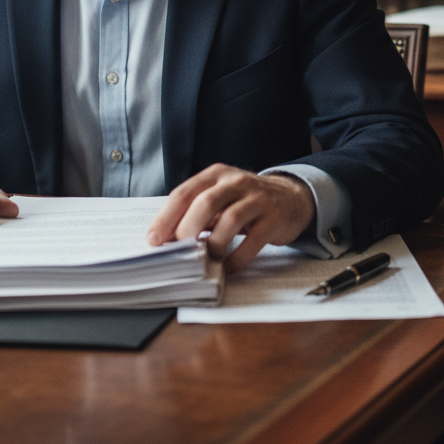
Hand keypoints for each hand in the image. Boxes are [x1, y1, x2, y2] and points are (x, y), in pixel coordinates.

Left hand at [146, 164, 315, 272]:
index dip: (165, 218)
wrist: (291, 198)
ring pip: (229, 220)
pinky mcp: (274, 218)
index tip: (153, 240)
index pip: (184, 193)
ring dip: (213, 245)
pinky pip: (253, 241)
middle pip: (205, 203)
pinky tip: (228, 268)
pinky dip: (236, 258)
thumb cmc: (245, 201)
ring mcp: (257, 199)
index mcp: (216, 175)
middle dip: (187, 230)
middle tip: (179, 251)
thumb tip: (166, 239)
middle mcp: (236, 182)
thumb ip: (196, 212)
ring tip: (206, 260)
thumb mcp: (220, 197)